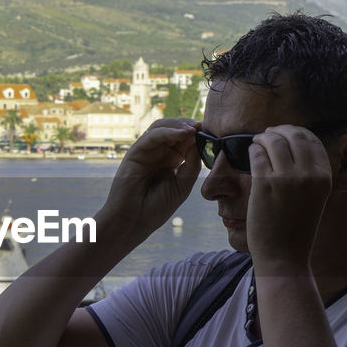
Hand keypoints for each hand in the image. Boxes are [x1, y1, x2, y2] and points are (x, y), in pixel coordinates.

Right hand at [98, 119, 200, 241]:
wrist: (134, 221)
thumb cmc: (156, 207)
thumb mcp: (183, 185)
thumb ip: (192, 164)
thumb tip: (200, 142)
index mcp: (171, 160)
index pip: (185, 139)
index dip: (198, 133)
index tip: (213, 132)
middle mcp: (158, 152)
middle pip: (173, 129)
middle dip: (190, 125)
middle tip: (204, 126)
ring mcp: (146, 151)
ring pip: (162, 127)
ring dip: (179, 125)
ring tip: (194, 128)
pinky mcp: (135, 152)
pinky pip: (152, 136)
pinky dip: (168, 132)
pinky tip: (182, 133)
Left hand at [246, 125, 331, 274]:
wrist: (284, 257)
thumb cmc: (296, 229)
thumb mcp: (314, 198)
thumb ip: (309, 174)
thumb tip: (293, 145)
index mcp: (324, 177)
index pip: (312, 140)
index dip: (296, 132)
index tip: (285, 133)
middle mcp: (308, 175)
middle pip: (293, 135)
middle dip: (279, 130)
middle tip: (268, 133)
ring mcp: (286, 178)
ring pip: (273, 141)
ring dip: (262, 137)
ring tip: (256, 142)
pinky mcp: (264, 184)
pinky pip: (256, 154)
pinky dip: (252, 149)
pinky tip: (251, 153)